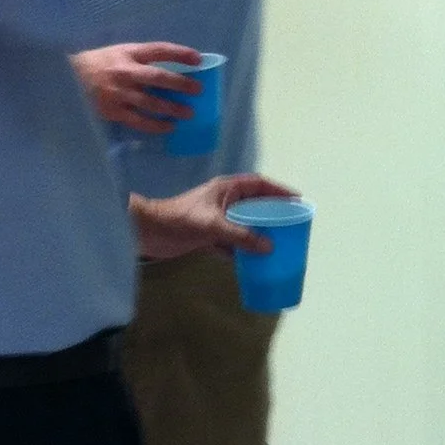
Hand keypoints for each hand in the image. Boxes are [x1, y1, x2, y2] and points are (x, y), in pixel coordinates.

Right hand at [74, 43, 202, 133]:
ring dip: (172, 109)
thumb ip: (142, 59)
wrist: (68, 78)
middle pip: (157, 77)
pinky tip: (169, 127)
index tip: (197, 59)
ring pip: (150, 103)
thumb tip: (174, 68)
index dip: (179, 53)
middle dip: (180, 84)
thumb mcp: (120, 52)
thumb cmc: (100, 63)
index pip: (159, 50)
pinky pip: (138, 121)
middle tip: (198, 90)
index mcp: (128, 53)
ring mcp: (119, 93)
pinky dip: (155, 125)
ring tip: (189, 113)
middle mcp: (125, 72)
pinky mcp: (113, 111)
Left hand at [131, 173, 298, 263]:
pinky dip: (242, 250)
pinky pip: (232, 242)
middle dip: (273, 213)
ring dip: (259, 233)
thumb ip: (241, 235)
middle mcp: (224, 201)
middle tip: (292, 224)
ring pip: (245, 224)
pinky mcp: (208, 236)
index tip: (297, 199)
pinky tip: (254, 261)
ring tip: (278, 243)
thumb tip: (269, 247)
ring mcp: (216, 219)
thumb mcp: (213, 225)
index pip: (259, 184)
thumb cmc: (179, 219)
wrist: (148, 232)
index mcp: (226, 189)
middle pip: (255, 204)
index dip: (279, 190)